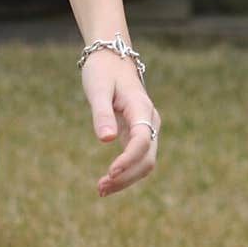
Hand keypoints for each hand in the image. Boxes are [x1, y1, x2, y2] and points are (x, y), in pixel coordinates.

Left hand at [80, 51, 160, 196]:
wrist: (111, 57)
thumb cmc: (103, 70)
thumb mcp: (98, 88)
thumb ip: (102, 113)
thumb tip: (105, 140)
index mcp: (142, 108)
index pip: (142, 141)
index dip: (128, 159)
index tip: (110, 171)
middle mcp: (149, 121)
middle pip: (146, 158)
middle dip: (126, 176)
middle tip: (101, 188)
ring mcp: (146, 128)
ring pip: (143, 161)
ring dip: (126, 178)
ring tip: (100, 189)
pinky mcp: (138, 133)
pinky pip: (136, 158)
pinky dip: (124, 171)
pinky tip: (107, 181)